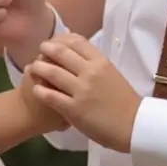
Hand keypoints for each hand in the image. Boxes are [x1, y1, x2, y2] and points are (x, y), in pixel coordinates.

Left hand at [27, 33, 141, 151]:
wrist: (134, 126)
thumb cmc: (124, 101)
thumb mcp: (112, 74)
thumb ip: (95, 65)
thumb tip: (79, 55)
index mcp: (101, 62)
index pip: (77, 41)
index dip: (62, 39)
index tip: (54, 42)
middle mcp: (90, 72)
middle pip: (61, 52)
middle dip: (47, 49)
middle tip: (40, 50)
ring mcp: (81, 90)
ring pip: (52, 72)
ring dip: (39, 67)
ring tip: (33, 68)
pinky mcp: (74, 109)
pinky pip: (51, 96)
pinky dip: (40, 90)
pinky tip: (36, 89)